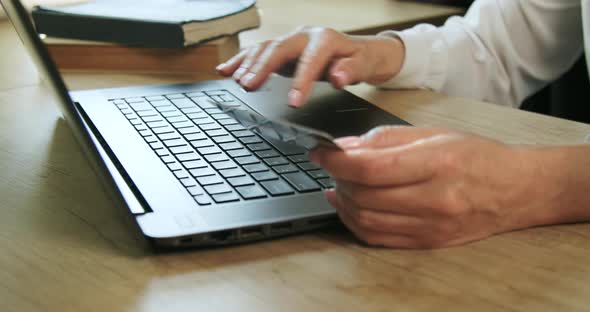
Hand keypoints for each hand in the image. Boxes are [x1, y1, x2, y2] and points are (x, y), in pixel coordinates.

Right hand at [216, 26, 404, 106]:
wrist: (359, 51)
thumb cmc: (361, 59)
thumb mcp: (364, 65)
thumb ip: (351, 70)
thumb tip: (338, 77)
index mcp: (325, 39)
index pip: (310, 60)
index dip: (301, 81)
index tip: (294, 102)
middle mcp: (304, 35)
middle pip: (279, 48)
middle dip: (262, 67)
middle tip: (249, 86)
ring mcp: (290, 40)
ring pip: (264, 48)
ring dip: (247, 64)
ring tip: (235, 80)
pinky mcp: (281, 49)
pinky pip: (258, 51)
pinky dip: (241, 60)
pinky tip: (225, 69)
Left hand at [309, 126, 556, 248]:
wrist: (516, 190)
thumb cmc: (477, 156)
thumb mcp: (434, 134)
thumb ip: (386, 139)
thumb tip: (344, 147)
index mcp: (436, 163)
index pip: (370, 167)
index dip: (336, 160)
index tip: (320, 152)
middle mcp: (434, 199)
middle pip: (364, 196)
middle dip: (337, 179)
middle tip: (330, 165)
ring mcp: (431, 226)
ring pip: (366, 221)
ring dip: (342, 203)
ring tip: (337, 185)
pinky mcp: (428, 243)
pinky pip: (378, 238)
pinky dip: (355, 223)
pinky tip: (349, 207)